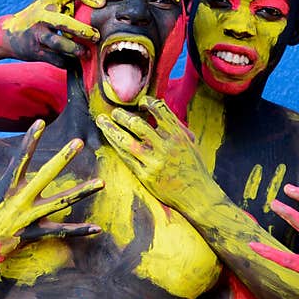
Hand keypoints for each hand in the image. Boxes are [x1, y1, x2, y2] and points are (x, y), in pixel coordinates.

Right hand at [0, 120, 103, 284]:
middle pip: (46, 175)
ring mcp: (29, 218)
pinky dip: (79, 231)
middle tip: (78, 142)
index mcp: (6, 187)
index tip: (41, 121)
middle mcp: (20, 200)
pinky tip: (98, 228)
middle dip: (63, 158)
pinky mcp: (34, 235)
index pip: (21, 157)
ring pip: (61, 202)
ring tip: (101, 183)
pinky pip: (61, 232)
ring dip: (82, 192)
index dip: (30, 139)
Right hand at [1, 0, 104, 67]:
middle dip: (81, 30)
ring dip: (74, 49)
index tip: (102, 3)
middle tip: (96, 36)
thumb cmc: (36, 13)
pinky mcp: (35, 51)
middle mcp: (41, 15)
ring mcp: (37, 34)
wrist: (9, 34)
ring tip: (86, 53)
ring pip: (57, 43)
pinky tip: (73, 62)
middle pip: (63, 22)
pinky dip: (65, 62)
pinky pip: (54, 59)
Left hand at [95, 96, 214, 211]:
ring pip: (125, 141)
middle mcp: (164, 147)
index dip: (147, 102)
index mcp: (177, 135)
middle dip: (122, 115)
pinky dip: (116, 146)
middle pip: (137, 124)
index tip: (140, 102)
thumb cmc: (193, 167)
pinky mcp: (144, 175)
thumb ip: (175, 126)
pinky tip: (110, 139)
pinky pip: (125, 157)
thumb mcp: (189, 142)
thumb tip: (158, 106)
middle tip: (115, 111)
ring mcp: (153, 162)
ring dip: (111, 129)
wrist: (197, 195)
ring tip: (102, 121)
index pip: (159, 110)